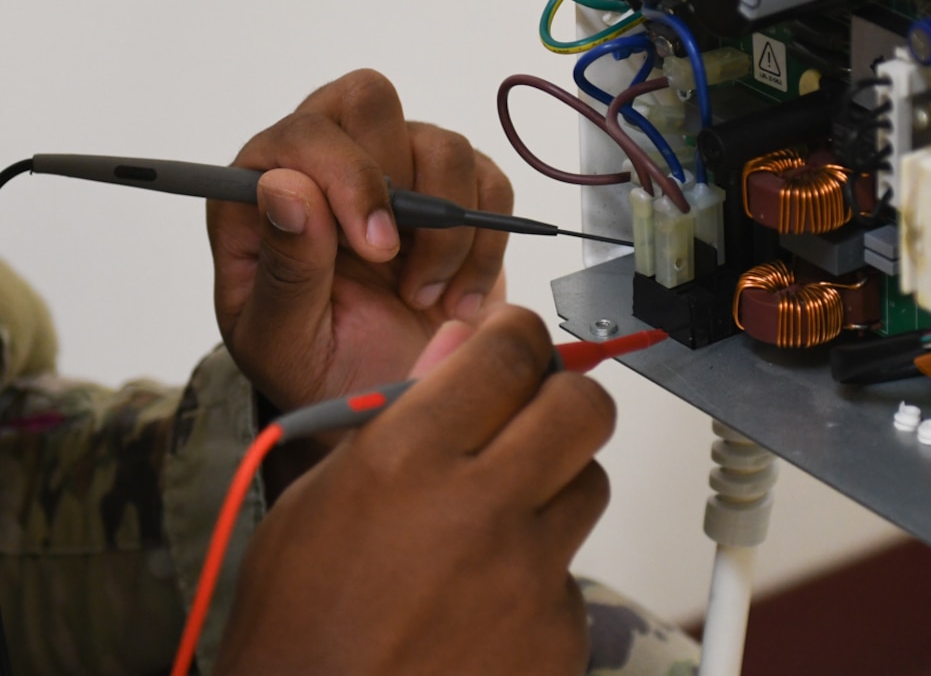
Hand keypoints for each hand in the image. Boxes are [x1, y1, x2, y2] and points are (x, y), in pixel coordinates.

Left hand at [207, 69, 515, 414]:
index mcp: (263, 188)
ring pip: (443, 144)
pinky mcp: (457, 192)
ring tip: (425, 297)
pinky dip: (486, 245)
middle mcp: (329, 162)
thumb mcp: (280, 342)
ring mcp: (399, 170)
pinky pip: (490, 181)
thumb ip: (281, 270)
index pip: (305, 132)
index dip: (348, 177)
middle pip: (369, 97)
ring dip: (448, 231)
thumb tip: (282, 187)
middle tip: (399, 258)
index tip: (377, 250)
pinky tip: (457, 296)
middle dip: (400, 182)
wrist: (384, 400)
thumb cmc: (318, 369)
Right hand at [214, 306, 612, 675]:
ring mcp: (528, 577)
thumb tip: (461, 344)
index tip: (514, 344)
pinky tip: (483, 603)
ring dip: (551, 490)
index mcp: (409, 462)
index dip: (519, 337)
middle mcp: (480, 511)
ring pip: (589, 486)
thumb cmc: (300, 628)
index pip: (512, 352)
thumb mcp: (316, 501)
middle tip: (532, 415)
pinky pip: (570, 575)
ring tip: (488, 528)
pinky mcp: (558, 634)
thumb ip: (398, 414)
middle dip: (562, 398)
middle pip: (584, 407)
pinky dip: (537, 579)